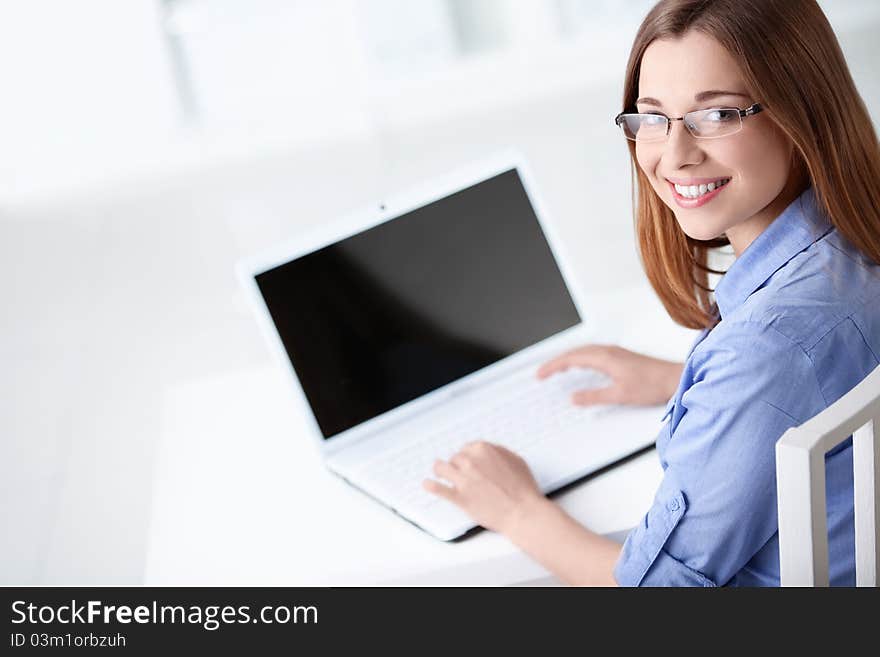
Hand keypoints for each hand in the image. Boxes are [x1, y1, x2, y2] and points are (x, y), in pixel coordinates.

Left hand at [422, 440, 544, 533]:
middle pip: (455, 458)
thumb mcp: (516, 460)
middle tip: (460, 472)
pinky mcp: (460, 497)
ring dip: (440, 470)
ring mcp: (464, 479)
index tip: (467, 461)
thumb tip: (489, 452)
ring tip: (439, 473)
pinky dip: (431, 486)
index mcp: (484, 450)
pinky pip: (438, 489)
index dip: (467, 456)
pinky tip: (427, 484)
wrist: (523, 512)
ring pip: (442, 468)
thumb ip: (499, 453)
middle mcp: (471, 462)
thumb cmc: (523, 489)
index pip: (467, 448)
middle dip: (457, 465)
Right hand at [536, 344, 682, 406]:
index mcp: (605, 357)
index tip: (540, 374)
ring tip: (557, 369)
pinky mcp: (621, 357)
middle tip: (543, 373)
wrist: (674, 379)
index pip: (571, 359)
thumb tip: (574, 398)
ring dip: (568, 359)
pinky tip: (582, 366)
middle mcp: (608, 351)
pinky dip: (580, 359)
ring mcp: (615, 352)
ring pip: (584, 351)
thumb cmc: (653, 385)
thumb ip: (595, 396)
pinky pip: (593, 353)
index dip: (553, 366)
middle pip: (575, 352)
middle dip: (556, 362)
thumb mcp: (620, 395)